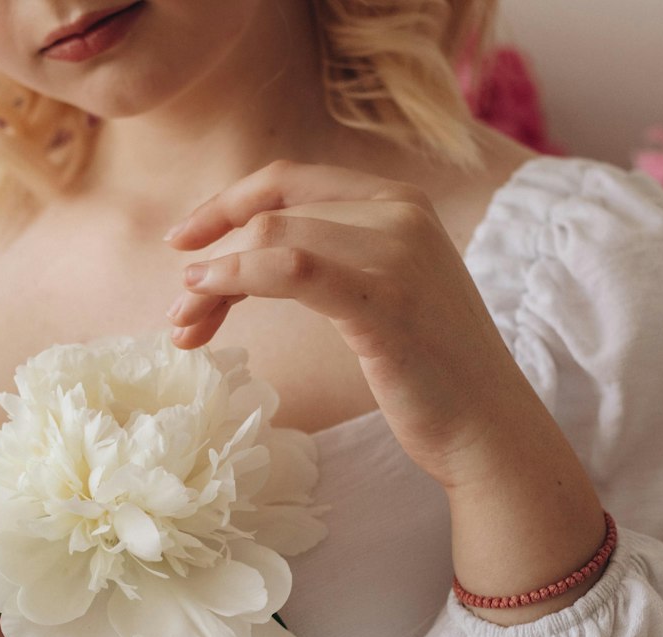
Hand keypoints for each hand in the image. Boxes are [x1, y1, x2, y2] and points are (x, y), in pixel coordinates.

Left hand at [163, 157, 553, 490]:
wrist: (486, 428)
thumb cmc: (429, 375)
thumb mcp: (384, 297)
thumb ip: (338, 261)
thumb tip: (257, 258)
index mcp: (399, 202)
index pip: (290, 181)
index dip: (225, 204)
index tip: (182, 243)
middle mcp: (400, 212)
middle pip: (272, 211)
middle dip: (210, 253)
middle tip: (177, 311)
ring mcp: (395, 252)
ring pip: (271, 237)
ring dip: (212, 281)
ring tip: (184, 327)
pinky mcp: (382, 300)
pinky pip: (289, 269)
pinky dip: (235, 278)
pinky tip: (202, 300)